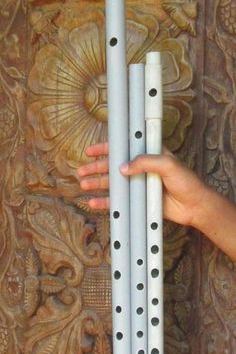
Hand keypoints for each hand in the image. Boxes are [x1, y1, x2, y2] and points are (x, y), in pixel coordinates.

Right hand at [77, 142, 207, 227]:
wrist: (194, 206)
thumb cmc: (186, 182)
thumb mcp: (168, 165)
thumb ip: (145, 162)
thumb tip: (122, 168)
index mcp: (148, 154)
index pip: (123, 147)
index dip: (105, 148)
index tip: (90, 151)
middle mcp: (141, 168)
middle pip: (113, 166)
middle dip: (96, 168)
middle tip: (81, 172)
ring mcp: (138, 185)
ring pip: (113, 184)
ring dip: (97, 184)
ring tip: (84, 185)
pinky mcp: (138, 201)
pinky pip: (119, 201)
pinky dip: (106, 202)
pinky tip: (94, 202)